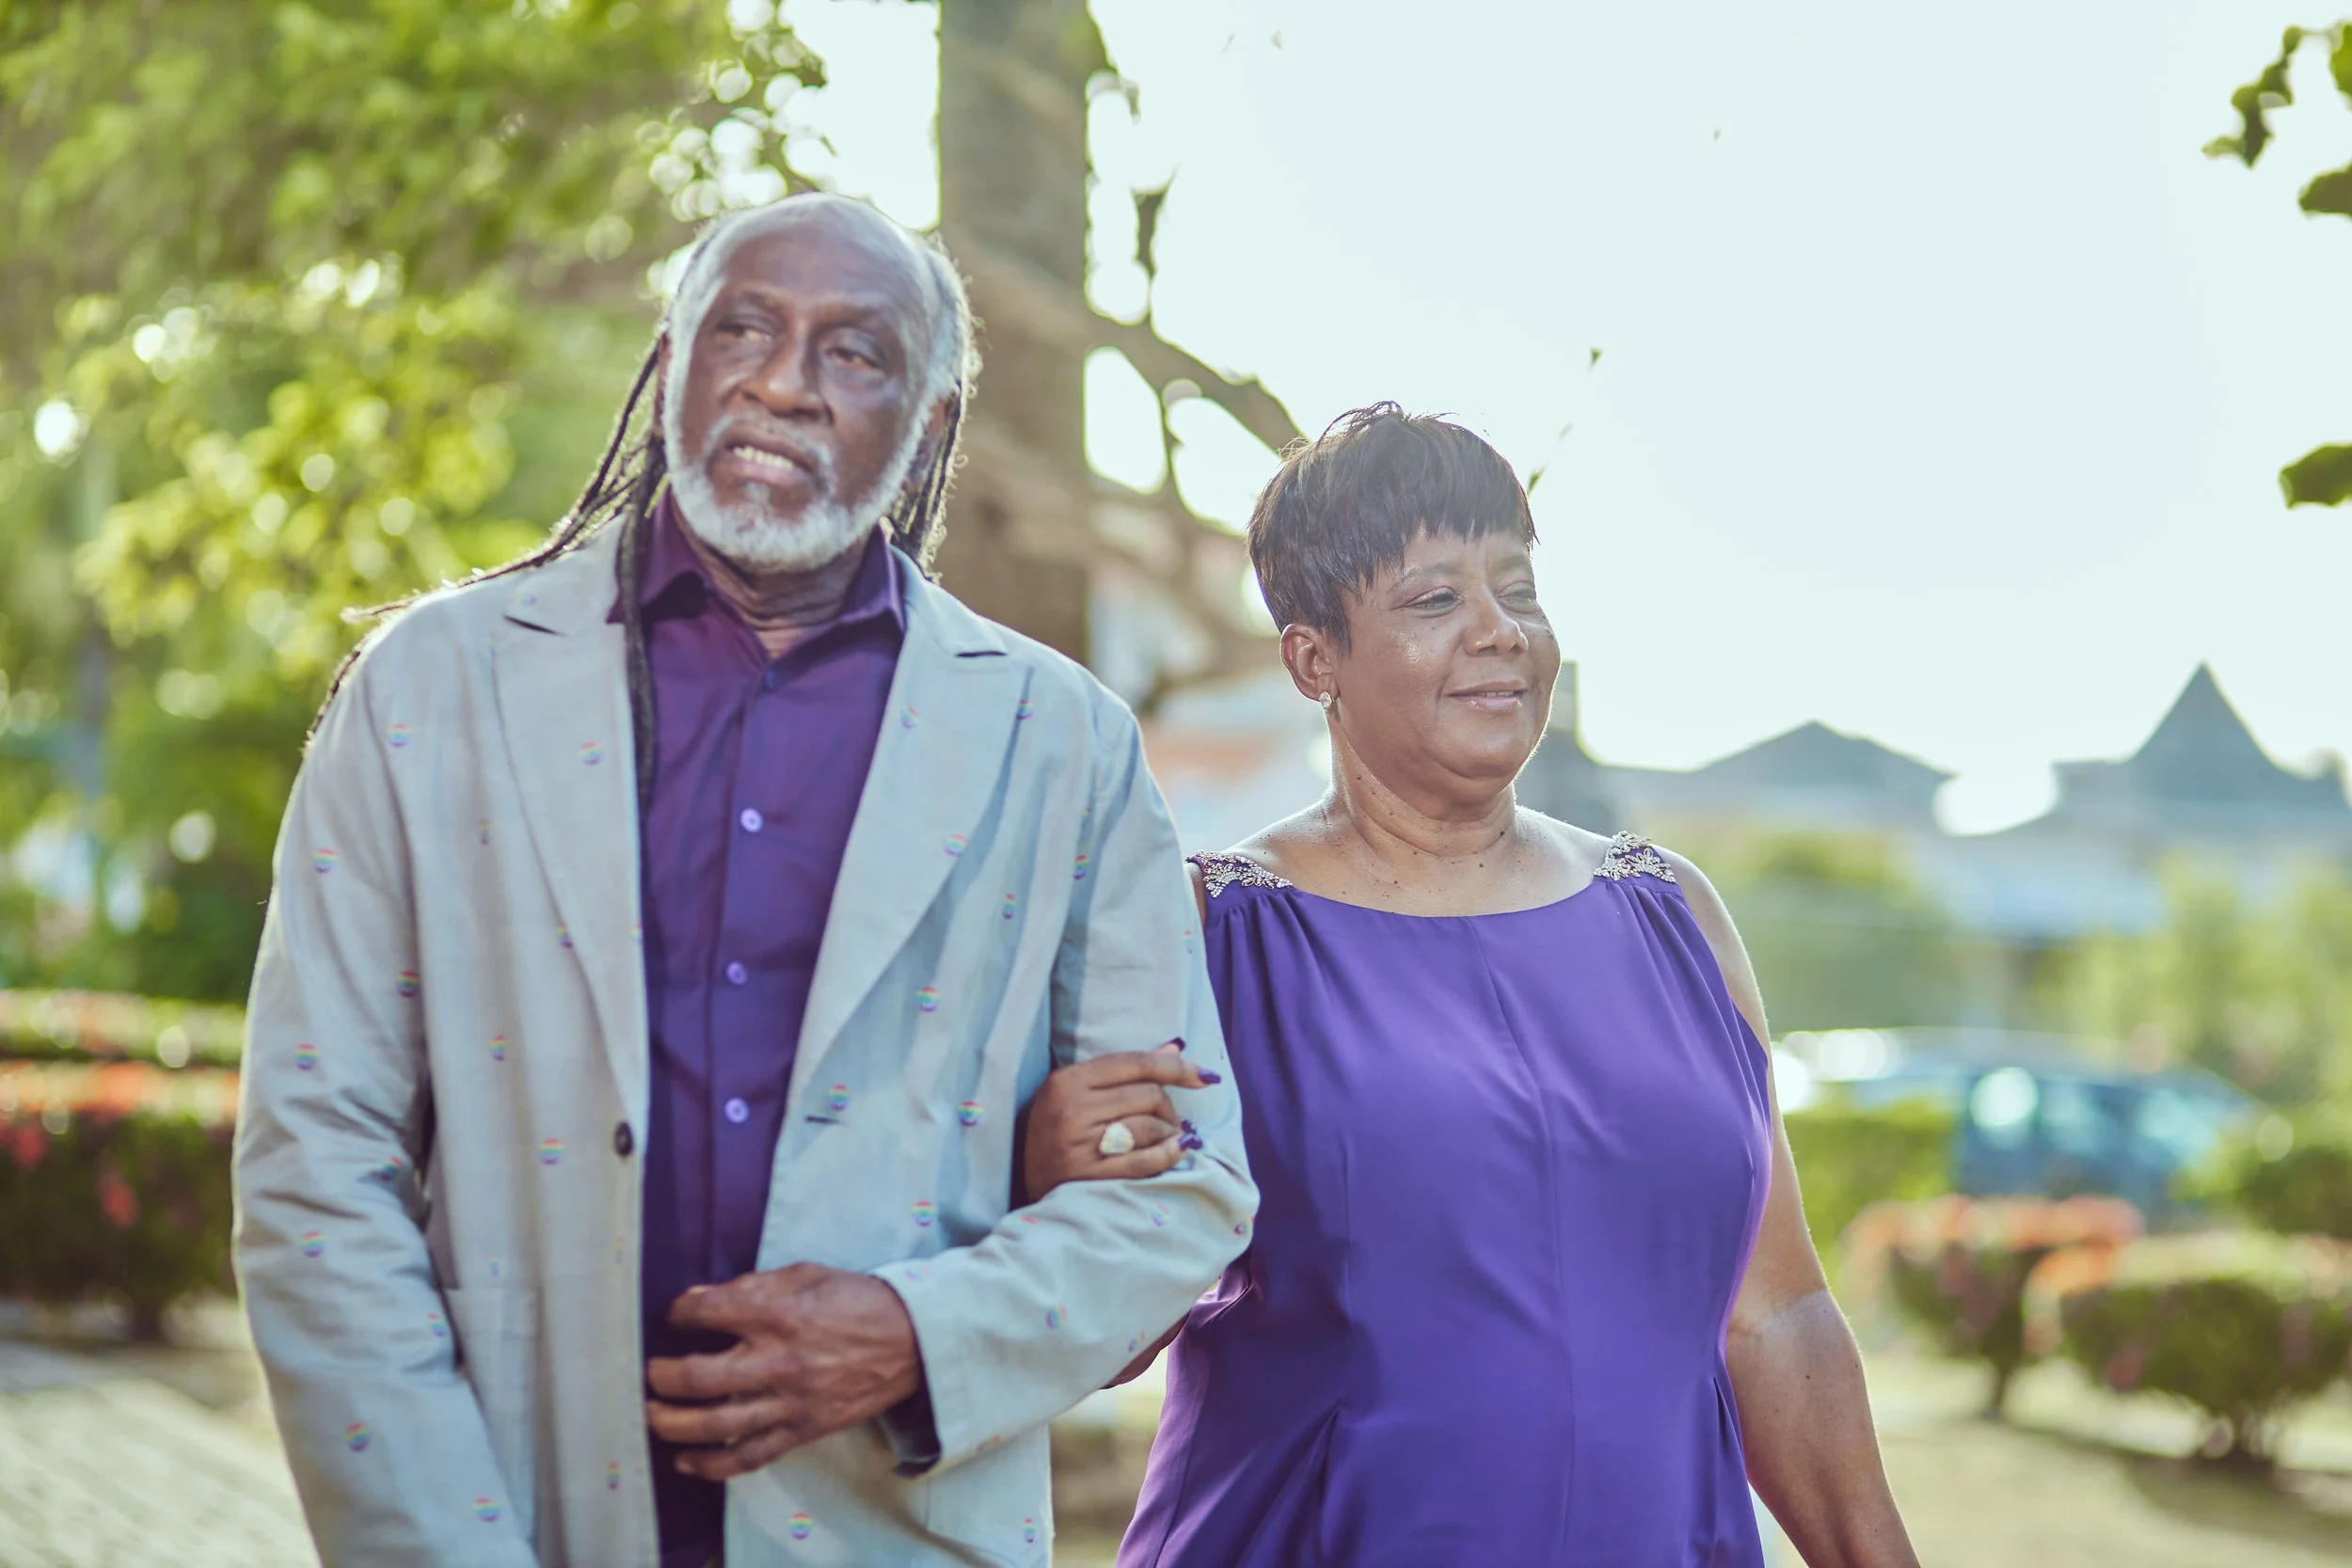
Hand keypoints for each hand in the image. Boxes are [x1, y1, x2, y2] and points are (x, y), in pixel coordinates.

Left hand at [644, 1263, 921, 1479]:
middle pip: (700, 1376)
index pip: (708, 1313)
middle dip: (662, 1376)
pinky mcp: (802, 1430)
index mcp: (781, 1312)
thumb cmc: (856, 1302)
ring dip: (673, 1423)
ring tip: (653, 1414)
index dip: (679, 1313)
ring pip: (717, 1423)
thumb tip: (697, 1298)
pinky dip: (711, 1464)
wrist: (911, 1343)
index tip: (674, 1316)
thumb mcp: (806, 1275)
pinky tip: (686, 1461)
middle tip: (651, 1372)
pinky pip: (749, 1456)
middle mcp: (781, 1359)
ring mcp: (791, 1401)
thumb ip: (751, 1286)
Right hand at [1021, 1041, 1213, 1201]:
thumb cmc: (1056, 1129)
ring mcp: (1079, 1145)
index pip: (1136, 1064)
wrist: (1024, 1179)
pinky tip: (1177, 1151)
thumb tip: (1175, 1047)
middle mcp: (1072, 1109)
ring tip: (1168, 1137)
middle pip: (1148, 1095)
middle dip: (1169, 1107)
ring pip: (1150, 1127)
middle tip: (1170, 1119)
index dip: (1177, 1068)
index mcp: (1067, 1080)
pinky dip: (1168, 1154)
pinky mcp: (1088, 1177)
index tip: (1206, 1076)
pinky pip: (1145, 1161)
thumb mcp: (1077, 1091)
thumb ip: (1124, 1071)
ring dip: (1170, 1133)